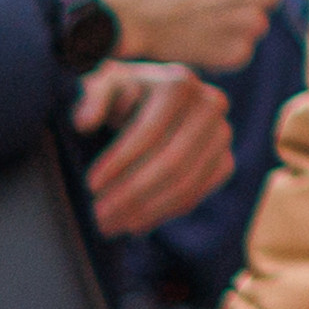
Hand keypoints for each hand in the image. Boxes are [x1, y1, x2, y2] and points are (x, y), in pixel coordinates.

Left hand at [69, 58, 238, 238]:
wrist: (152, 101)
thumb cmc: (120, 94)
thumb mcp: (102, 87)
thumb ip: (92, 98)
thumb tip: (84, 122)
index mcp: (179, 84)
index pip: (149, 131)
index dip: (120, 161)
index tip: (90, 185)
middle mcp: (209, 106)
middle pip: (171, 162)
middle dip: (131, 193)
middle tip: (98, 215)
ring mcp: (222, 136)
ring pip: (185, 183)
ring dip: (146, 210)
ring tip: (111, 225)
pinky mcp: (224, 161)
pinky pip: (195, 195)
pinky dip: (163, 213)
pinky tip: (134, 223)